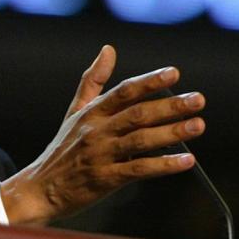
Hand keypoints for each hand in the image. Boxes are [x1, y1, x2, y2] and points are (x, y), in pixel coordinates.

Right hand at [0, 45, 205, 224]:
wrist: (39, 189)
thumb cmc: (62, 149)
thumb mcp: (75, 111)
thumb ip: (93, 80)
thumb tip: (109, 49)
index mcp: (93, 112)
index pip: (125, 91)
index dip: (150, 81)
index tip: (174, 74)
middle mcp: (97, 130)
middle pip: (138, 114)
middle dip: (170, 106)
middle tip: (198, 100)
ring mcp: (101, 155)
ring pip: (141, 140)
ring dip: (172, 132)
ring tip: (198, 125)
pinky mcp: (105, 179)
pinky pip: (138, 170)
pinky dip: (164, 165)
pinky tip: (186, 161)